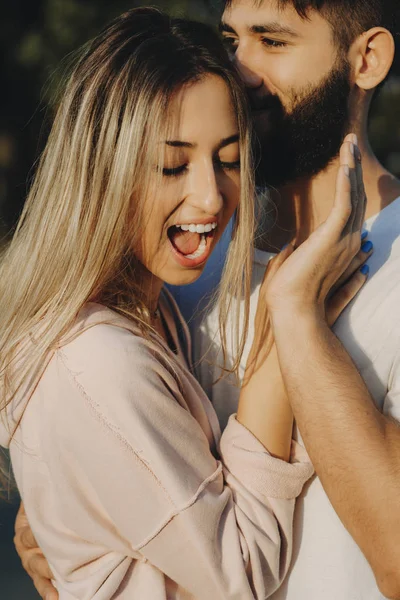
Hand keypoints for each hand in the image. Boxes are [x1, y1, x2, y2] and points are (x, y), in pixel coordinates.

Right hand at [14, 502, 57, 599]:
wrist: (41, 511)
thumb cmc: (45, 504)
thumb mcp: (39, 499)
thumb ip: (43, 494)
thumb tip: (52, 481)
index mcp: (24, 529)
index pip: (29, 535)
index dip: (37, 538)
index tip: (48, 539)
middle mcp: (26, 548)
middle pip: (33, 559)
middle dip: (46, 565)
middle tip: (57, 569)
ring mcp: (32, 562)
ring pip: (37, 575)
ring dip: (47, 586)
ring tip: (54, 596)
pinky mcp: (42, 571)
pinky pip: (44, 583)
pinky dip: (50, 591)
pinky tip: (57, 597)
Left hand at [264, 134, 367, 320]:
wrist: (292, 311)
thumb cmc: (290, 295)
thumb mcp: (293, 269)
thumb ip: (296, 254)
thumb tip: (291, 245)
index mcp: (340, 249)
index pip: (351, 212)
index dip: (351, 189)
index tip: (347, 170)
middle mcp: (349, 241)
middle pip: (357, 198)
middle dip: (354, 170)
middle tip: (351, 145)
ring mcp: (344, 238)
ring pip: (354, 194)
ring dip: (352, 166)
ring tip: (350, 142)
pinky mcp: (334, 235)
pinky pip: (346, 201)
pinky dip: (347, 179)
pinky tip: (346, 160)